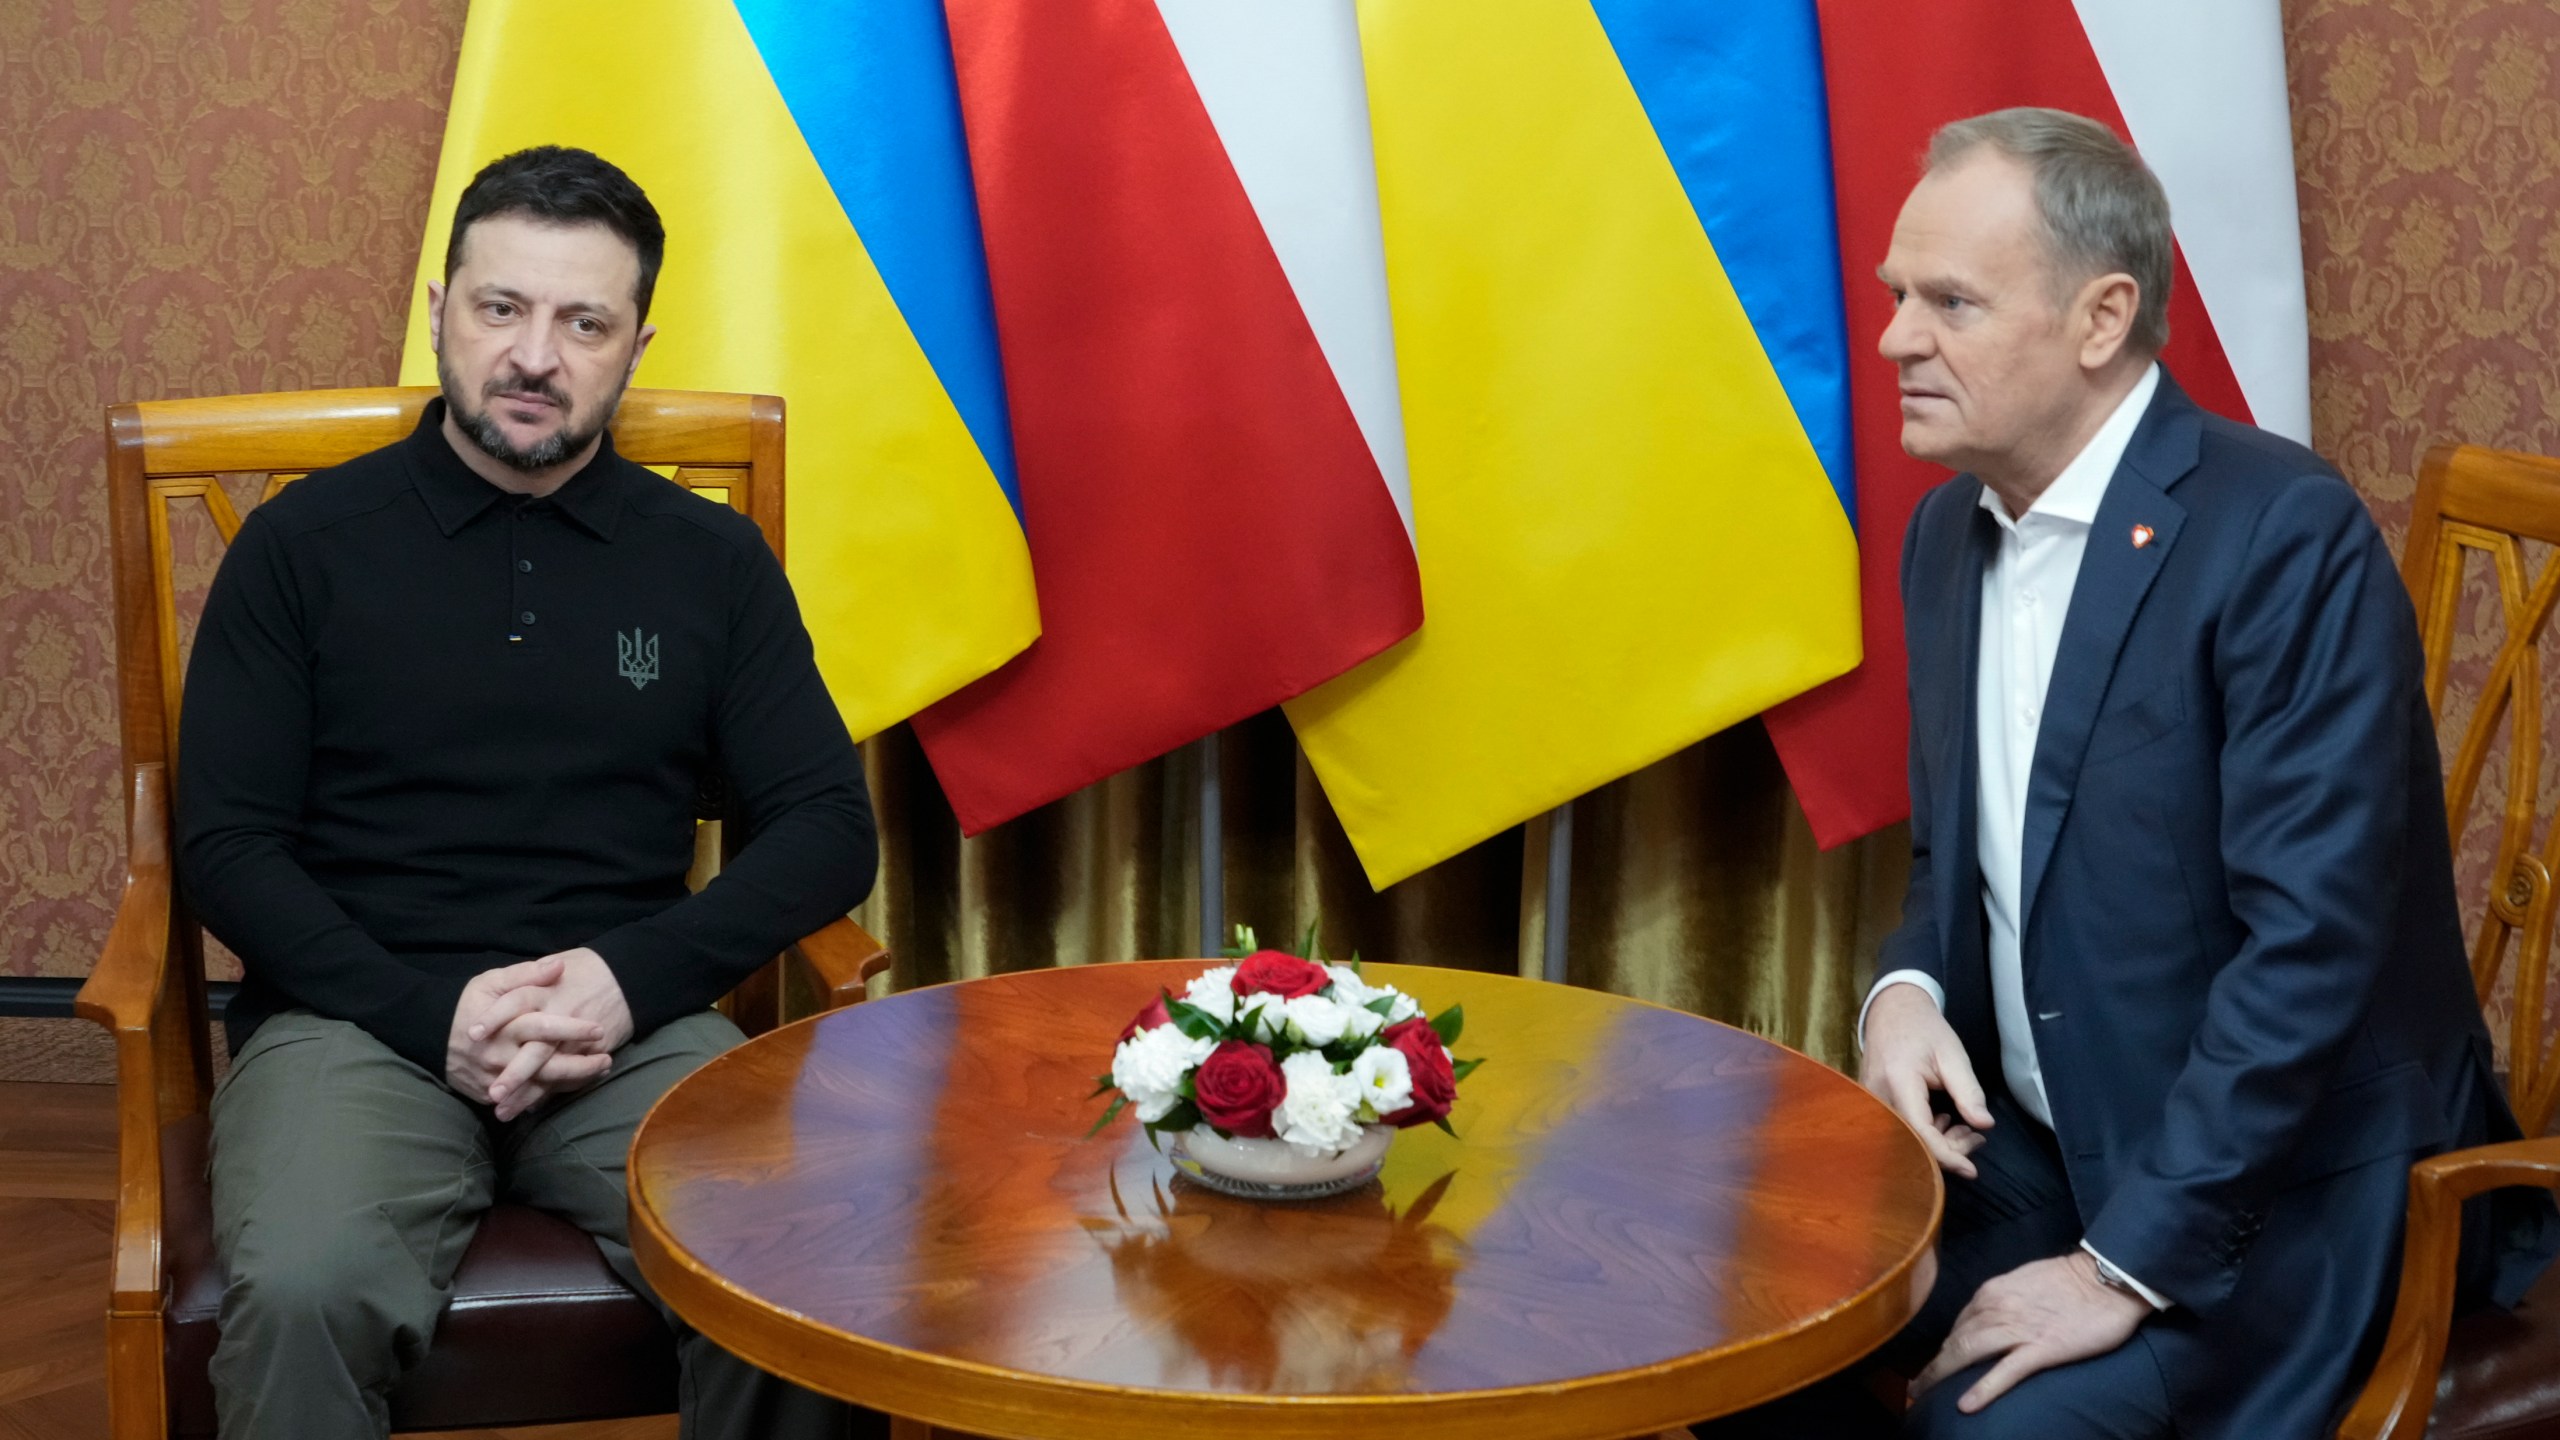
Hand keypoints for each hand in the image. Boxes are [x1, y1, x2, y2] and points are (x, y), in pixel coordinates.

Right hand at [446, 956, 606, 1115]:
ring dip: (571, 1082)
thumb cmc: (468, 1004)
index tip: (599, 1029)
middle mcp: (501, 1055)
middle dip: (581, 1065)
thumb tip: (559, 967)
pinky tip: (571, 1087)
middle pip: (546, 1065)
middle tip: (608, 1059)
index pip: (544, 1028)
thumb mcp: (493, 982)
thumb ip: (527, 975)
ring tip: (599, 1071)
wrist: (429, 1034)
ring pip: (539, 1086)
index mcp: (505, 1025)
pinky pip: (523, 1099)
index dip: (573, 1029)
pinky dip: (547, 1095)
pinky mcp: (488, 1095)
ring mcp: (494, 1078)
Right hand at [1860, 982, 1993, 1176]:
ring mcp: (1871, 1102)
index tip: (1972, 1170)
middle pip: (1912, 1142)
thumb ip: (1969, 1091)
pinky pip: (1898, 1130)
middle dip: (1948, 1149)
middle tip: (1976, 1136)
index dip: (1947, 1155)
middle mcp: (1877, 1096)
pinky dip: (1923, 1133)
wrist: (1892, 1011)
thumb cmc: (1924, 1030)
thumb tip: (1984, 1125)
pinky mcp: (1871, 1105)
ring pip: (1905, 1140)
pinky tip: (1942, 1121)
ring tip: (1963, 1127)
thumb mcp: (1953, 1055)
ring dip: (1937, 1142)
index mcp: (1899, 1081)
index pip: (1920, 1132)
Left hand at [1912, 1252, 2150, 1413]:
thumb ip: (2001, 1301)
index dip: (1943, 1348)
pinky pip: (2005, 1372)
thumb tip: (1984, 1320)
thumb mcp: (2023, 1283)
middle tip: (1917, 1388)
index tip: (1933, 1365)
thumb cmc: (2070, 1281)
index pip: (1957, 1325)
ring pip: (1968, 1353)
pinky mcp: (2042, 1349)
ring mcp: (2017, 1329)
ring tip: (1925, 1396)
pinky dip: (1983, 1389)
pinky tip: (1966, 1405)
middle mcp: (1995, 1308)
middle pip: (1955, 1341)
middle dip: (1933, 1366)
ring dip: (1942, 1376)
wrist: (2108, 1277)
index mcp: (1990, 1293)